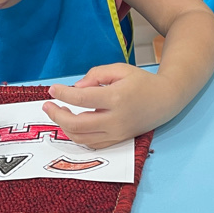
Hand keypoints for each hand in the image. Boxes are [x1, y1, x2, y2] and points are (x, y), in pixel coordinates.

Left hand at [45, 64, 176, 148]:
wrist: (165, 100)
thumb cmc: (142, 82)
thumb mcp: (120, 69)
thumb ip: (95, 74)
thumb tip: (76, 88)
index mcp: (116, 98)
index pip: (81, 98)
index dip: (63, 94)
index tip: (52, 89)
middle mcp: (116, 119)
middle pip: (77, 124)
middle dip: (57, 115)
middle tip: (48, 105)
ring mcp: (117, 133)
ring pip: (82, 138)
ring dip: (65, 127)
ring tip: (59, 113)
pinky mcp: (118, 140)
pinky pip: (91, 143)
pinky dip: (77, 136)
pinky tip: (72, 124)